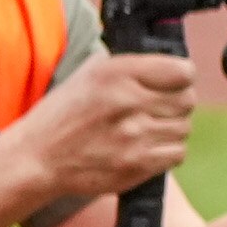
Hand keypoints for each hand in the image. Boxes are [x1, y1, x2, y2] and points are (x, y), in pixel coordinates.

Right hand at [11, 50, 202, 207]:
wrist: (39, 157)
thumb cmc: (63, 113)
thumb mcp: (88, 74)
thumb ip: (128, 67)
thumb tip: (168, 62)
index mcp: (116, 73)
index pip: (182, 71)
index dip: (182, 76)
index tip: (175, 80)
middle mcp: (128, 101)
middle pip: (187, 100)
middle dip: (178, 102)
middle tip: (160, 107)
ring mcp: (135, 136)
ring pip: (184, 128)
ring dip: (172, 127)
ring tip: (149, 127)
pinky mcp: (137, 164)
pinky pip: (177, 153)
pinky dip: (168, 150)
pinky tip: (148, 146)